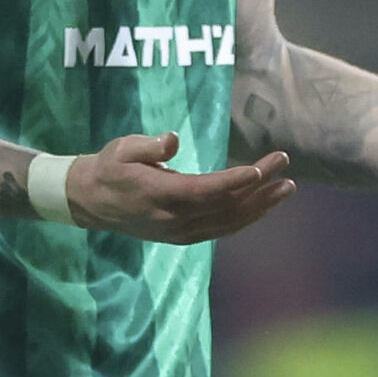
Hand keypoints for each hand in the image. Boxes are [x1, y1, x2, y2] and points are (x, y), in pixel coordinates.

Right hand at [65, 134, 293, 243]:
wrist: (91, 202)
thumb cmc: (110, 168)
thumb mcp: (122, 149)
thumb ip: (148, 145)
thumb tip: (172, 140)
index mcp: (158, 196)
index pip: (203, 191)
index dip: (233, 182)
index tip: (259, 169)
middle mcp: (173, 220)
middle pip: (225, 206)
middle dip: (259, 187)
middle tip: (285, 164)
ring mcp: (180, 232)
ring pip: (228, 222)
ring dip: (260, 206)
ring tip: (287, 187)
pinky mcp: (184, 236)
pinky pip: (221, 229)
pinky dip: (246, 218)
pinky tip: (264, 205)